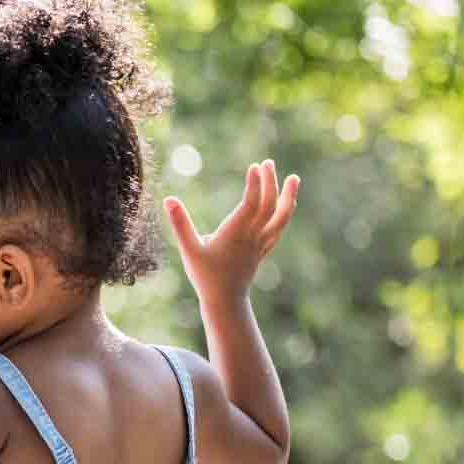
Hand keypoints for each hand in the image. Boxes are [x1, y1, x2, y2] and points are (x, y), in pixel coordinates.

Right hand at [165, 159, 299, 305]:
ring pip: (281, 216)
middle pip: (269, 205)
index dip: (255, 184)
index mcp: (235, 234)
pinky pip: (279, 227)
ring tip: (294, 178)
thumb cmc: (204, 276)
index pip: (251, 204)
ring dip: (288, 196)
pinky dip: (285, 212)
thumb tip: (169, 199)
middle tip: (267, 163)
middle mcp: (252, 236)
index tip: (254, 166)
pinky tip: (287, 203)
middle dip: (270, 183)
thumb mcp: (189, 250)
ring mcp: (261, 243)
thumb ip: (180, 224)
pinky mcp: (263, 249)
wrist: (225, 300)